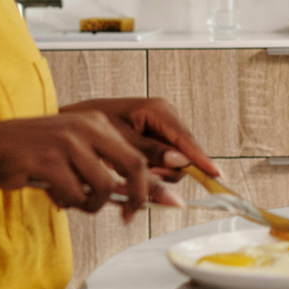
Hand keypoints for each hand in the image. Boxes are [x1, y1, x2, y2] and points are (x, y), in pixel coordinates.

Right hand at [0, 111, 168, 221]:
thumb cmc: (39, 155)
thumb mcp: (75, 151)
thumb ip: (104, 167)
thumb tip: (137, 198)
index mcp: (98, 123)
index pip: (137, 155)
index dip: (146, 185)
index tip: (142, 206)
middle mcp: (86, 128)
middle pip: (134, 165)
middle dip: (137, 196)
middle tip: (129, 215)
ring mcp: (67, 142)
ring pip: (104, 186)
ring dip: (92, 204)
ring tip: (75, 202)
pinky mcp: (48, 159)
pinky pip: (75, 193)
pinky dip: (69, 203)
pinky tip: (56, 196)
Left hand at [59, 96, 219, 182]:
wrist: (71, 122)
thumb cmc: (90, 125)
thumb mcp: (118, 140)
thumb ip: (149, 152)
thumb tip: (180, 162)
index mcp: (158, 110)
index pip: (187, 140)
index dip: (202, 161)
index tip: (217, 176)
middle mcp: (165, 118)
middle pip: (183, 156)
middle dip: (164, 172)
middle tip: (139, 178)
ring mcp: (161, 129)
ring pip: (173, 163)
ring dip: (155, 175)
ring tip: (127, 175)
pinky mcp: (155, 140)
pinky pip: (163, 161)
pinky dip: (150, 172)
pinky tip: (131, 175)